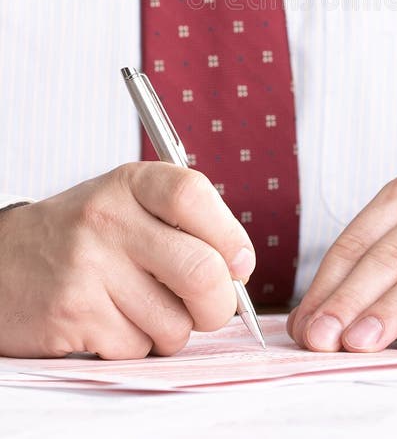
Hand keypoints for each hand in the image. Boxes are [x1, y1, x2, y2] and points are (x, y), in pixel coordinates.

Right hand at [0, 163, 254, 358]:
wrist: (3, 263)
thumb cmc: (82, 235)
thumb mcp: (128, 203)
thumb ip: (184, 223)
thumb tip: (240, 269)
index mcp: (130, 182)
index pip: (193, 195)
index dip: (230, 236)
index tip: (238, 263)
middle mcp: (108, 217)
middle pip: (201, 270)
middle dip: (219, 304)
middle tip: (209, 307)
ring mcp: (88, 266)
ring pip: (174, 322)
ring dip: (170, 329)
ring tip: (141, 308)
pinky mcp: (73, 313)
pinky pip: (137, 347)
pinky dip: (135, 345)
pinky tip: (110, 320)